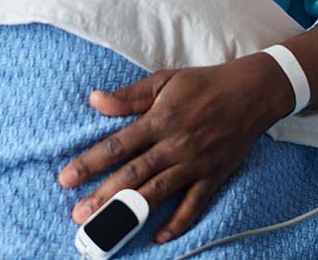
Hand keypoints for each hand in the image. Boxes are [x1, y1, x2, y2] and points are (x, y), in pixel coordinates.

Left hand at [58, 56, 289, 243]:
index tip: (66, 178)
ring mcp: (195, 163)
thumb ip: (129, 95)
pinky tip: (159, 237)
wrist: (251, 92)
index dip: (90, 162)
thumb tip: (94, 100)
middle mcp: (174, 144)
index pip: (117, 145)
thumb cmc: (204, 83)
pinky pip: (194, 204)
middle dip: (103, 196)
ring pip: (157, 192)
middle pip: (133, 174)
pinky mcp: (213, 176)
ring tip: (107, 229)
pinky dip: (178, 222)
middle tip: (79, 216)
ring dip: (130, 212)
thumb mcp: (165, 80)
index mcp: (159, 119)